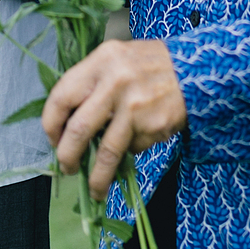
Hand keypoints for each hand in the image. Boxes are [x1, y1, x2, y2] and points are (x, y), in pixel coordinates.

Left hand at [42, 39, 186, 200]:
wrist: (197, 71)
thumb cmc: (152, 66)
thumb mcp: (118, 60)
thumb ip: (93, 83)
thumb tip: (68, 124)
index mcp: (101, 61)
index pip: (61, 96)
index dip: (52, 124)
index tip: (54, 138)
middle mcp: (114, 81)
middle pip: (76, 129)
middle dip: (67, 156)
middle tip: (68, 167)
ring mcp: (133, 105)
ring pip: (103, 152)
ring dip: (96, 177)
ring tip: (95, 188)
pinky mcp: (150, 125)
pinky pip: (132, 149)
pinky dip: (130, 154)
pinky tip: (137, 145)